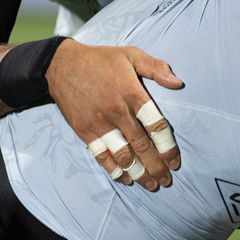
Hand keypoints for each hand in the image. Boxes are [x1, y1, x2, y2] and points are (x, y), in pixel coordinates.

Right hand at [46, 39, 183, 189]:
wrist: (61, 64)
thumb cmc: (101, 59)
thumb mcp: (131, 54)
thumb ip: (156, 68)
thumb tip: (179, 83)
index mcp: (132, 93)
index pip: (156, 126)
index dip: (167, 147)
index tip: (175, 161)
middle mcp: (116, 111)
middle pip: (141, 145)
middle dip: (156, 166)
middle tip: (167, 180)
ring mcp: (99, 123)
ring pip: (122, 154)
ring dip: (138, 172)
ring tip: (150, 184)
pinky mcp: (83, 130)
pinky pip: (100, 154)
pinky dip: (113, 169)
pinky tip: (124, 178)